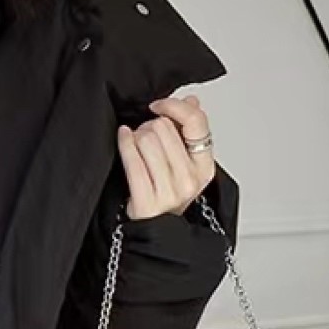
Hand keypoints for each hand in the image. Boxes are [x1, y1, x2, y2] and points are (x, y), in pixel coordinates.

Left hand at [117, 93, 217, 218]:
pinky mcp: (147, 199)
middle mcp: (190, 180)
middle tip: (145, 134)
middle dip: (149, 125)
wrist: (154, 227)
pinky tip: (123, 136)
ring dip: (136, 136)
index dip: (174, 107)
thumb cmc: (168, 193)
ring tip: (137, 143)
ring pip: (146, 139)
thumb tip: (191, 101)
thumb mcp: (186, 163)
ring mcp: (169, 191)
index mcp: (204, 167)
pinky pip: (131, 159)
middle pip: (164, 128)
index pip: (196, 123)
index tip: (159, 105)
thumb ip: (189, 130)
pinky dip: (124, 142)